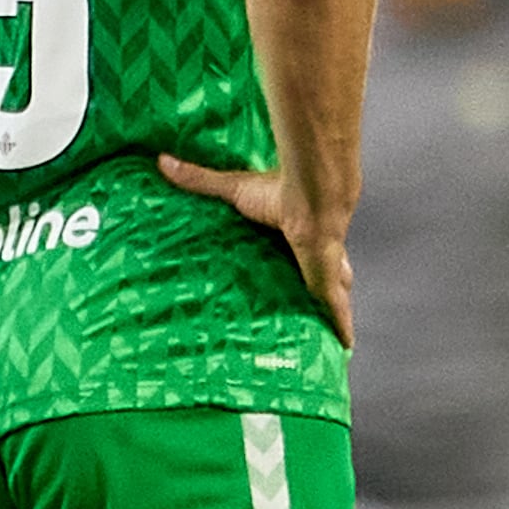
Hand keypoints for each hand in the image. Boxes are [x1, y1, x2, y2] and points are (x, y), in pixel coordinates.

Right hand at [156, 154, 354, 343]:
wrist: (311, 199)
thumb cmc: (279, 192)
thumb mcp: (232, 190)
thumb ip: (200, 181)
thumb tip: (163, 162)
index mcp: (297, 233)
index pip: (299, 250)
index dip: (299, 261)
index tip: (292, 272)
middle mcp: (316, 254)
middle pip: (322, 275)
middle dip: (319, 289)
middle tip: (309, 307)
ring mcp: (325, 271)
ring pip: (332, 296)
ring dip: (329, 311)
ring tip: (322, 331)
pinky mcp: (327, 285)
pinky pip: (337, 313)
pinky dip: (341, 328)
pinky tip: (344, 345)